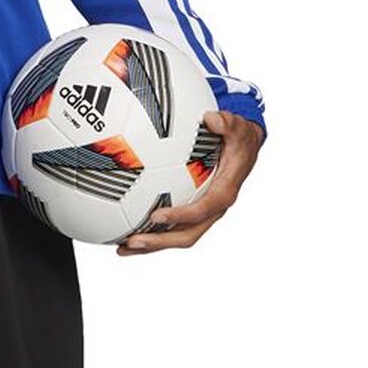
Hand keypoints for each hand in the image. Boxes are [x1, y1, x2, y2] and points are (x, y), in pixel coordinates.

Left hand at [116, 109, 263, 255]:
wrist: (245, 147)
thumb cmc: (238, 137)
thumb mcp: (237, 128)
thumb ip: (226, 123)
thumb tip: (212, 119)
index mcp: (224, 192)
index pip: (201, 210)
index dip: (180, 216)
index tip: (156, 216)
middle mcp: (213, 209)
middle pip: (186, 234)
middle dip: (160, 241)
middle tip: (131, 242)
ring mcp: (203, 213)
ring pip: (177, 236)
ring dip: (152, 244)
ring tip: (122, 248)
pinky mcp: (193, 209)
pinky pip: (173, 226)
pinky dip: (152, 231)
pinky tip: (126, 230)